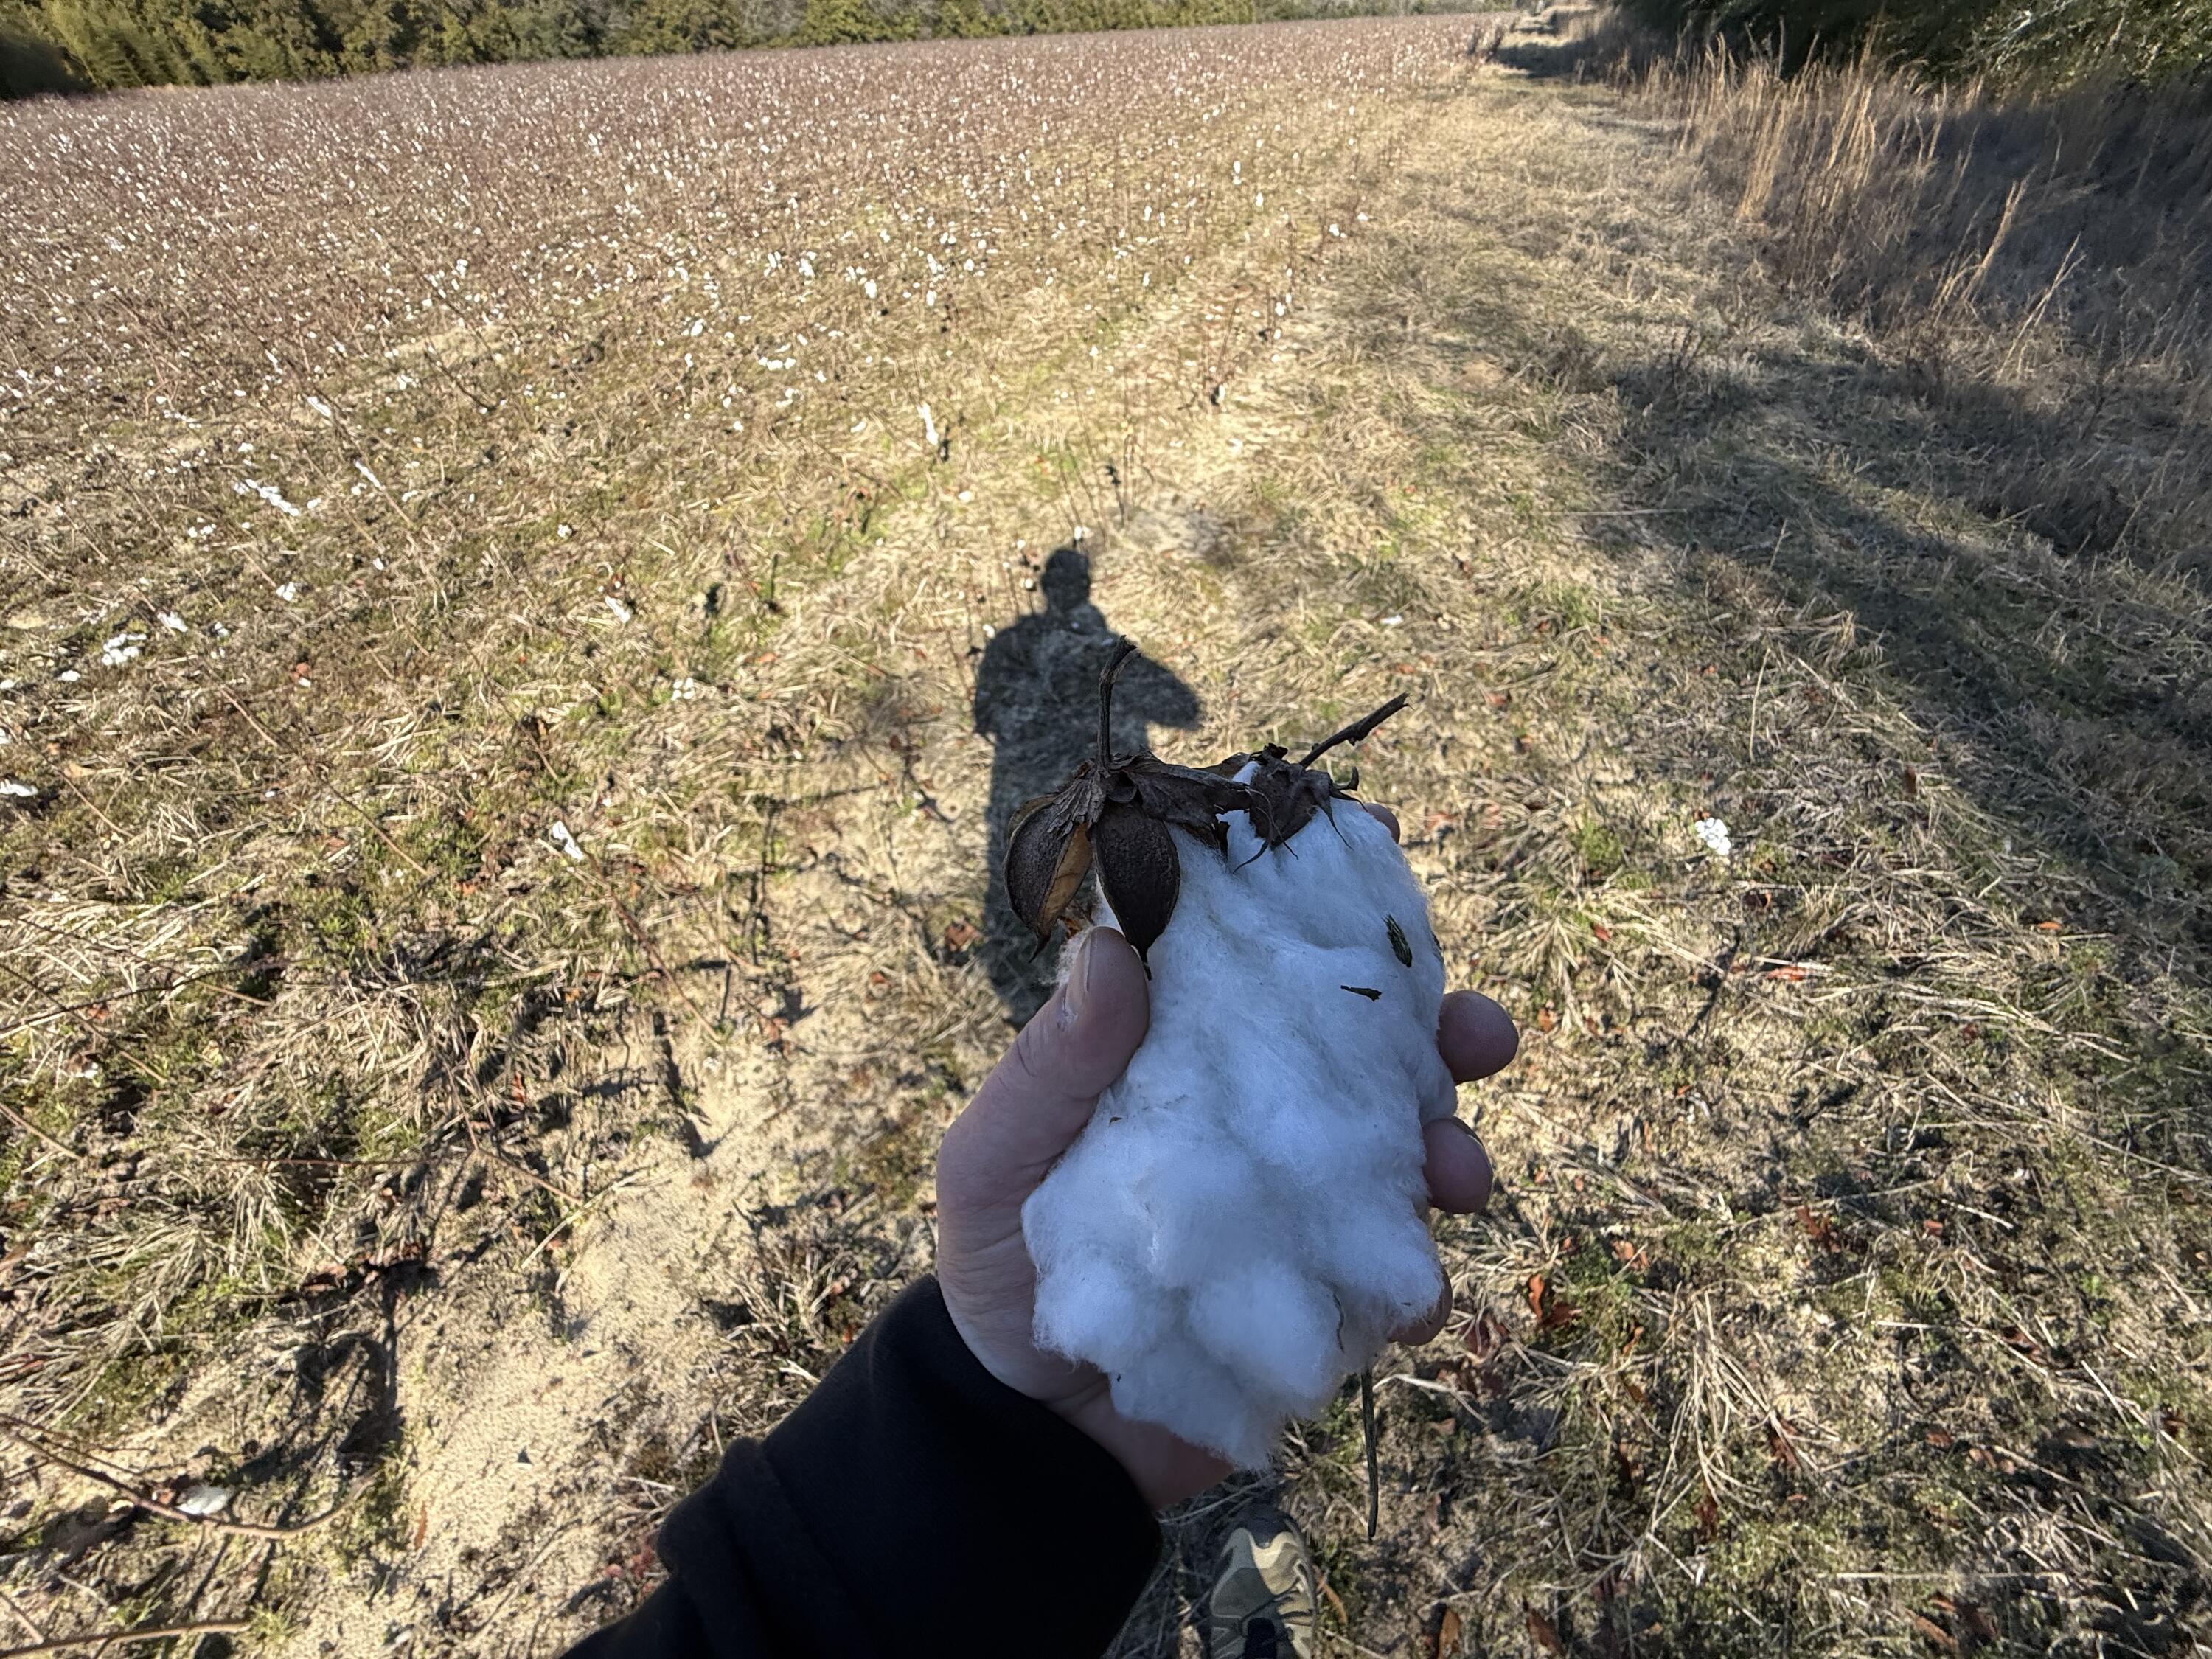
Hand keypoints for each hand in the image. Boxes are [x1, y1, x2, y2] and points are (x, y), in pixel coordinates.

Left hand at [935, 808, 1518, 1508]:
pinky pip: (1395, 1276)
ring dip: (1454, 1150)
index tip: (1380, 838)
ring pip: (1411, 1149)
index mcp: (1182, 1047)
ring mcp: (1303, 1198)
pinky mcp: (1327, 1293)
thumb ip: (1050, 1066)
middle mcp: (1260, 1107)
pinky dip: (1415, 1281)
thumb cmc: (1001, 1258)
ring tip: (1457, 1175)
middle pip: (1372, 1041)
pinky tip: (1409, 1299)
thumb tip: (1112, 950)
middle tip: (1477, 1032)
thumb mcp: (994, 1155)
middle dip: (1445, 1024)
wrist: (1025, 1423)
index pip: (1260, 951)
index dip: (1321, 889)